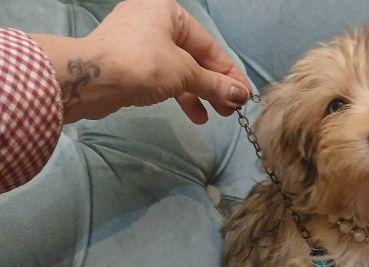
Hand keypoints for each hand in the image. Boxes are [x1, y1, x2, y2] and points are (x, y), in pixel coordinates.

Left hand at [31, 0, 250, 123]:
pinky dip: (178, 93)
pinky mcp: (127, 62)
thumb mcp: (186, 74)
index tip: (243, 96)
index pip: (210, 47)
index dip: (229, 74)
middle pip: (194, 58)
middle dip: (214, 86)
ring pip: (178, 69)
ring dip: (198, 94)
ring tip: (213, 116)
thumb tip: (242, 95)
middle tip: (230, 110)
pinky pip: (161, 76)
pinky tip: (193, 112)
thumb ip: (216, 85)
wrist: (90, 79)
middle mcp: (154, 21)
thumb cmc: (143, 65)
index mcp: (170, 13)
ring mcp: (138, 42)